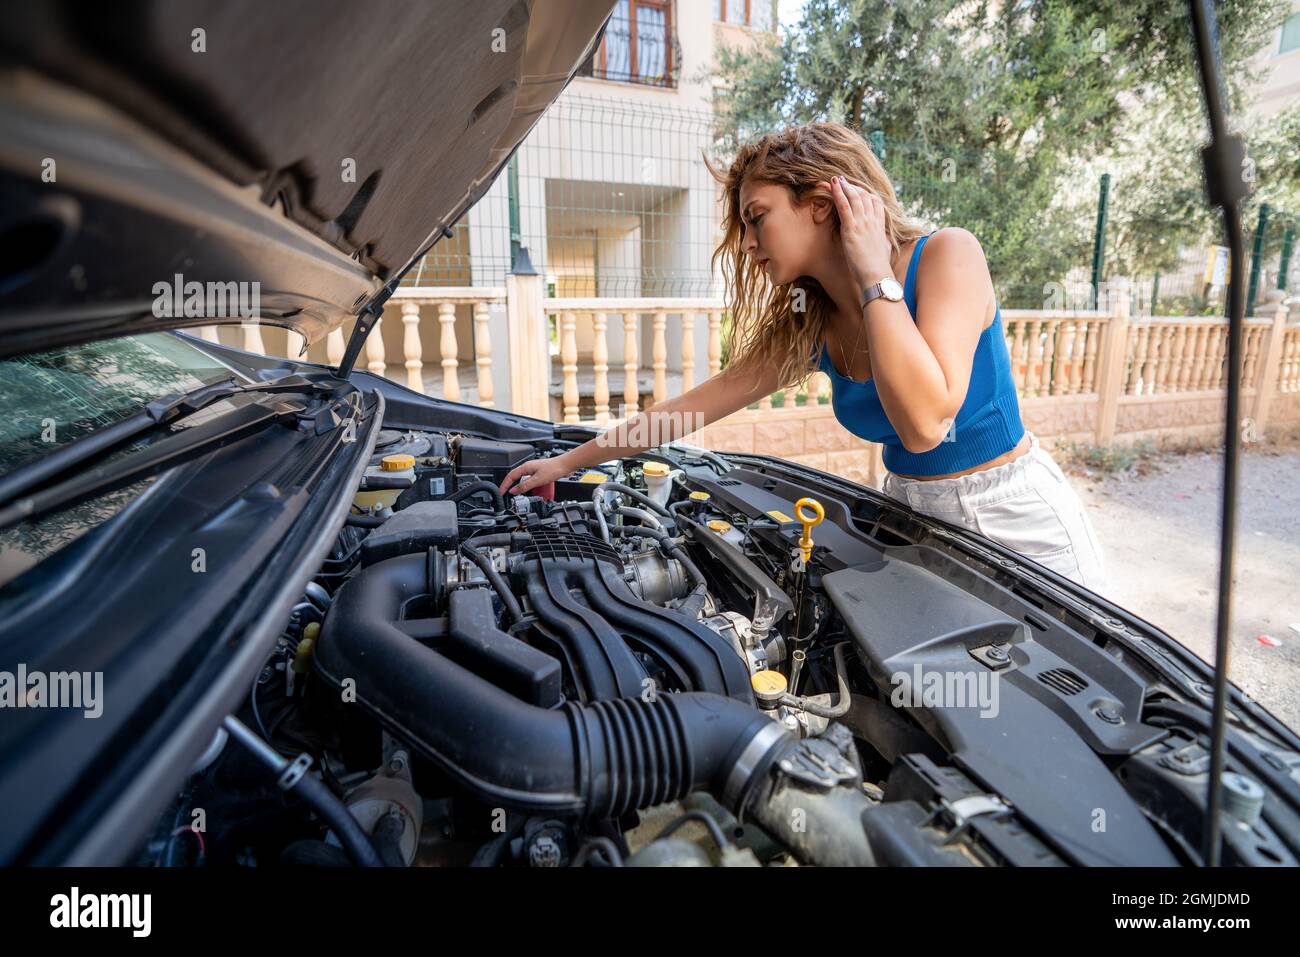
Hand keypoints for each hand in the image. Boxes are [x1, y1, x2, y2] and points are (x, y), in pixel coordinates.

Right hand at [500, 451, 573, 495]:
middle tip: (504, 493)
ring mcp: (533, 469)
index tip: (501, 492)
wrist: (565, 465)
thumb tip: (513, 491)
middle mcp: (528, 467)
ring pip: (520, 477)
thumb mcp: (537, 480)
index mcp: (525, 467)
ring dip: (515, 484)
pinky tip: (525, 488)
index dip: (504, 485)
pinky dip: (523, 484)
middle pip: (514, 476)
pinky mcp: (538, 472)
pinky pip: (527, 478)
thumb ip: (524, 486)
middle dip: (508, 484)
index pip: (510, 476)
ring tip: (512, 492)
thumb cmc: (553, 469)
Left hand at [817, 175, 894, 303]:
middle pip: (863, 196)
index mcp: (880, 225)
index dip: (864, 193)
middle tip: (841, 180)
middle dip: (851, 186)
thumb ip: (884, 240)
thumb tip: (887, 239)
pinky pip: (844, 206)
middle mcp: (872, 221)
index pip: (874, 201)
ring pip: (853, 198)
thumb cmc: (880, 267)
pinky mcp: (851, 229)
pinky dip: (838, 193)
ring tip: (834, 179)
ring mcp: (862, 223)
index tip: (856, 189)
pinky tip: (831, 185)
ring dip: (843, 186)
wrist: (877, 275)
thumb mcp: (886, 249)